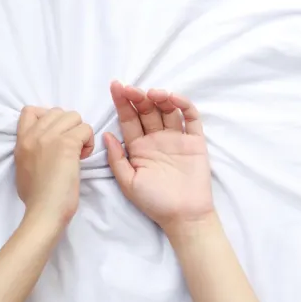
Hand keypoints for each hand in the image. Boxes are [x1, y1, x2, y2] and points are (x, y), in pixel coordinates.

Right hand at [15, 107, 93, 227]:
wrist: (44, 211)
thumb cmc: (36, 198)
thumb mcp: (23, 167)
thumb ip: (30, 151)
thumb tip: (43, 145)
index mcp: (21, 140)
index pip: (30, 110)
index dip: (47, 119)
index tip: (54, 137)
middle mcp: (33, 135)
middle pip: (58, 111)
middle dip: (68, 127)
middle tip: (69, 149)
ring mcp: (49, 138)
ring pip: (74, 117)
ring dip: (80, 133)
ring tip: (77, 153)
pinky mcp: (66, 145)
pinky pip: (86, 129)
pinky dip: (89, 142)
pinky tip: (83, 158)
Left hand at [104, 81, 213, 231]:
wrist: (183, 216)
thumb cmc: (154, 202)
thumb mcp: (128, 182)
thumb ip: (116, 158)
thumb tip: (106, 134)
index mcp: (138, 147)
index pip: (128, 119)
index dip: (122, 102)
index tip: (115, 86)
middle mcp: (156, 139)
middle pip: (146, 110)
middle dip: (138, 97)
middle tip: (131, 89)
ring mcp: (176, 138)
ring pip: (167, 110)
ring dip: (160, 98)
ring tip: (153, 94)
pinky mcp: (194, 141)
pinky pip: (190, 118)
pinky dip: (183, 105)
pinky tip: (173, 99)